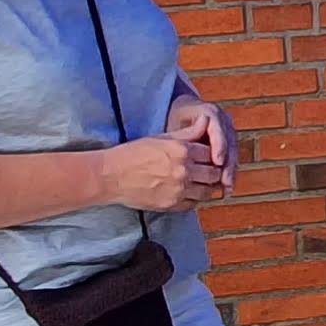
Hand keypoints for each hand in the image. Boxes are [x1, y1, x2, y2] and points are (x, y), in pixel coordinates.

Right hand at [95, 134, 219, 211]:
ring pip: (208, 191)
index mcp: (182, 150)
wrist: (111, 176)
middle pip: (214, 173)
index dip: (212, 154)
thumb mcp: (161, 137)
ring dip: (207, 187)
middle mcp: (183, 170)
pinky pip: (194, 204)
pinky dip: (195, 199)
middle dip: (214, 171)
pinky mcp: (172, 205)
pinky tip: (189, 192)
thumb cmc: (133, 153)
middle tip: (209, 171)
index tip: (210, 156)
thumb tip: (206, 121)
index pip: (211, 153)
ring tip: (201, 182)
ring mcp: (179, 189)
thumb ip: (188, 132)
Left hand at [163, 96, 231, 182]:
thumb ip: (185, 134)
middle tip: (225, 181)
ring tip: (227, 188)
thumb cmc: (176, 121)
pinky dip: (229, 173)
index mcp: (211, 113)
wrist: (183, 112)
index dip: (220, 145)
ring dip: (231, 171)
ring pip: (233, 153)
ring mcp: (229, 132)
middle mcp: (224, 121)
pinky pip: (231, 159)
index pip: (219, 129)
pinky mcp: (229, 143)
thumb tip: (190, 145)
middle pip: (230, 144)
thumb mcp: (177, 126)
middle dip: (229, 164)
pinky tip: (226, 187)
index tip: (218, 161)